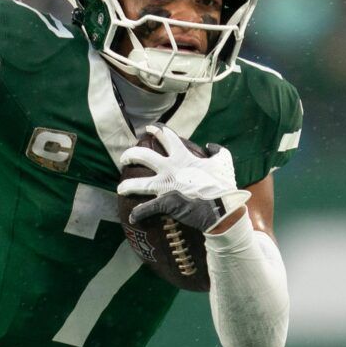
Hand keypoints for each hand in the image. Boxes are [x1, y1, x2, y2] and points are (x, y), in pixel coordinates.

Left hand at [117, 125, 245, 229]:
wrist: (223, 208)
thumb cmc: (224, 185)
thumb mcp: (224, 162)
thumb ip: (216, 151)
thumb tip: (210, 146)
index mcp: (183, 156)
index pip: (166, 136)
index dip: (156, 130)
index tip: (148, 129)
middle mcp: (170, 168)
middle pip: (143, 156)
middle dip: (130, 154)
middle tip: (125, 158)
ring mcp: (166, 186)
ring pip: (139, 183)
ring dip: (127, 186)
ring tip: (120, 189)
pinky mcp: (165, 203)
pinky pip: (146, 209)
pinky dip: (138, 214)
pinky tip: (132, 218)